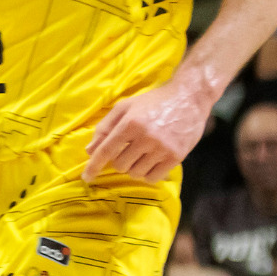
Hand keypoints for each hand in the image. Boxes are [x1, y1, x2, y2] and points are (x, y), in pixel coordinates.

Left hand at [84, 76, 212, 181]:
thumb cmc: (153, 102)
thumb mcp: (125, 107)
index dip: (93, 166)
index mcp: (130, 123)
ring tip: (141, 155)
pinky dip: (148, 174)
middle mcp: (145, 137)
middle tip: (128, 150)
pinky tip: (151, 163)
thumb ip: (105, 127)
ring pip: (136, 173)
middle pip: (120, 165)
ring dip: (134, 168)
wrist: (189, 98)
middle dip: (119, 161)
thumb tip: (90, 151)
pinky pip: (153, 178)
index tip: (87, 177)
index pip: (106, 151)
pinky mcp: (176, 156)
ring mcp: (162, 148)